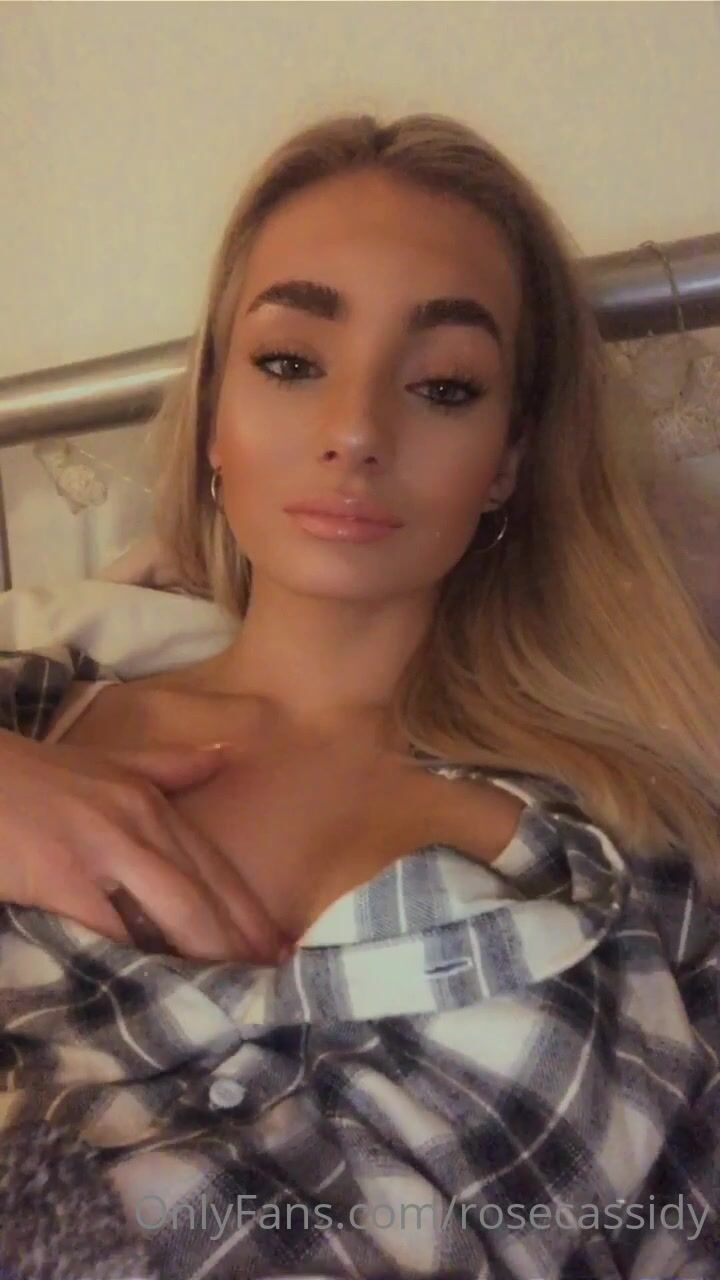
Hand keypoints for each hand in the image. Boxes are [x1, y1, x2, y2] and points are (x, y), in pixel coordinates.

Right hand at [0, 728, 290, 963]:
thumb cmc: (33, 774)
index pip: (214, 865)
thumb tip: (227, 755)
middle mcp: (139, 821)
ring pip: (177, 910)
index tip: (281, 947)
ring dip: (211, 956)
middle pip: (206, 892)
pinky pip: (114, 927)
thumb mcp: (109, 761)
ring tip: (237, 996)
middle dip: (243, 941)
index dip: (250, 909)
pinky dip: (143, 959)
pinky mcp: (63, 876)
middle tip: (273, 984)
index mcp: (151, 800)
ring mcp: (104, 847)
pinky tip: (165, 988)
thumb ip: (169, 765)